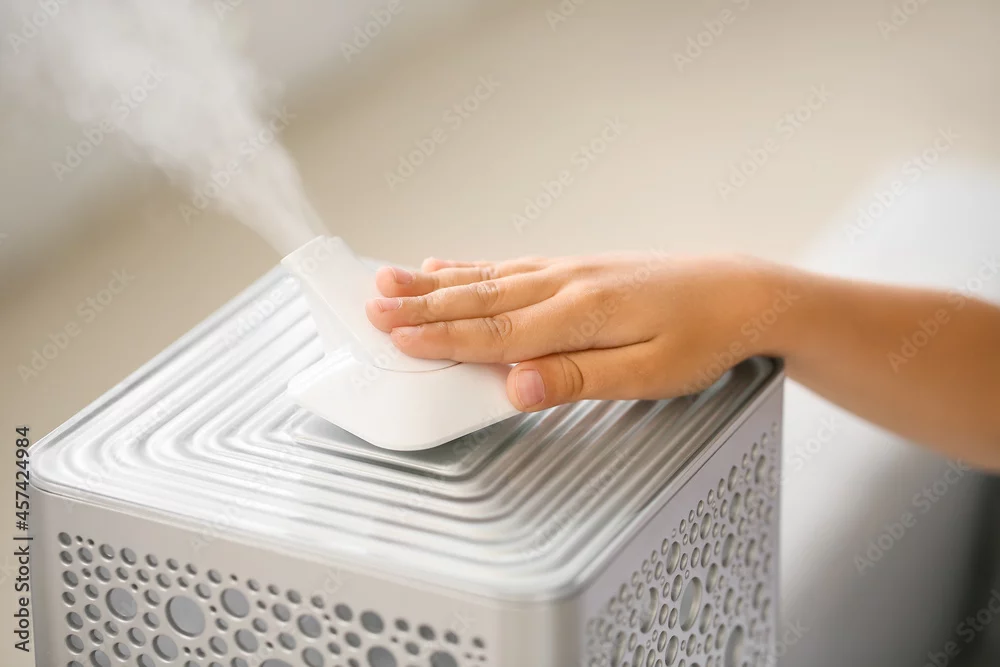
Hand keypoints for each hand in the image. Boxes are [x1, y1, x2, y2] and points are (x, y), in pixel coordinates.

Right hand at [365, 252, 776, 410]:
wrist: (740, 293)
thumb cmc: (702, 337)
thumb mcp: (650, 374)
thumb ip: (580, 379)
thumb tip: (517, 388)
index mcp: (580, 315)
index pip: (496, 334)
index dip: (442, 339)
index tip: (394, 338)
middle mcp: (565, 285)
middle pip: (480, 300)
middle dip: (421, 306)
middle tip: (369, 303)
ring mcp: (568, 272)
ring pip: (489, 279)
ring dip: (436, 282)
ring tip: (391, 277)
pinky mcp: (575, 269)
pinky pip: (511, 267)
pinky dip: (474, 267)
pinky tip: (450, 266)